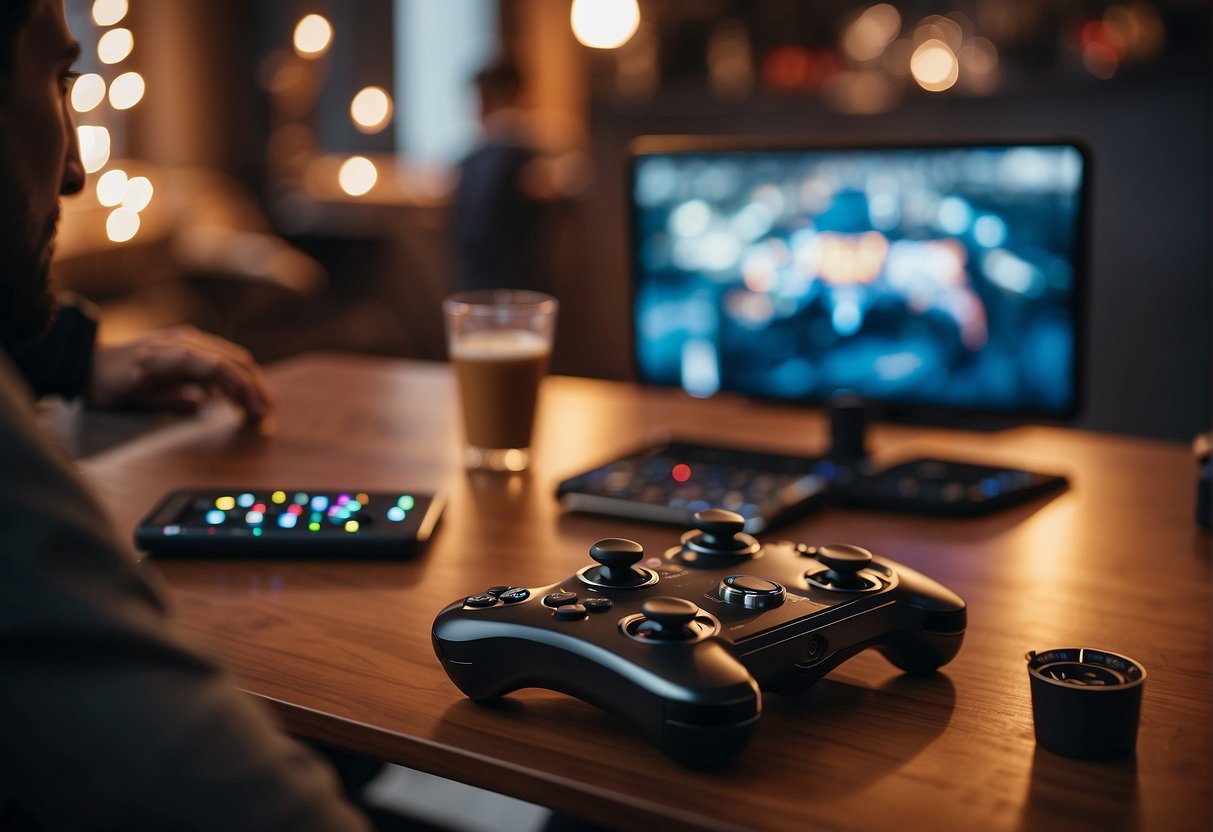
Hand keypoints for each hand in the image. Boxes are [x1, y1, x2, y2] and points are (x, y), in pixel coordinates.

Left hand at [86, 326, 273, 421]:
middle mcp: (182, 341)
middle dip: (255, 385)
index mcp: (168, 355)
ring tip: (257, 406)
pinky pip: (219, 357)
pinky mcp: (186, 345)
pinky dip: (233, 376)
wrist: (86, 361)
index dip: (240, 386)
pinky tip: (235, 397)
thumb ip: (171, 399)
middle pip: (232, 358)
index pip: (217, 365)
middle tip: (266, 412)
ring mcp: (186, 340)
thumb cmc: (107, 384)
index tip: (254, 409)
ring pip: (230, 356)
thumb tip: (203, 404)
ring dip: (248, 380)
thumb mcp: (135, 398)